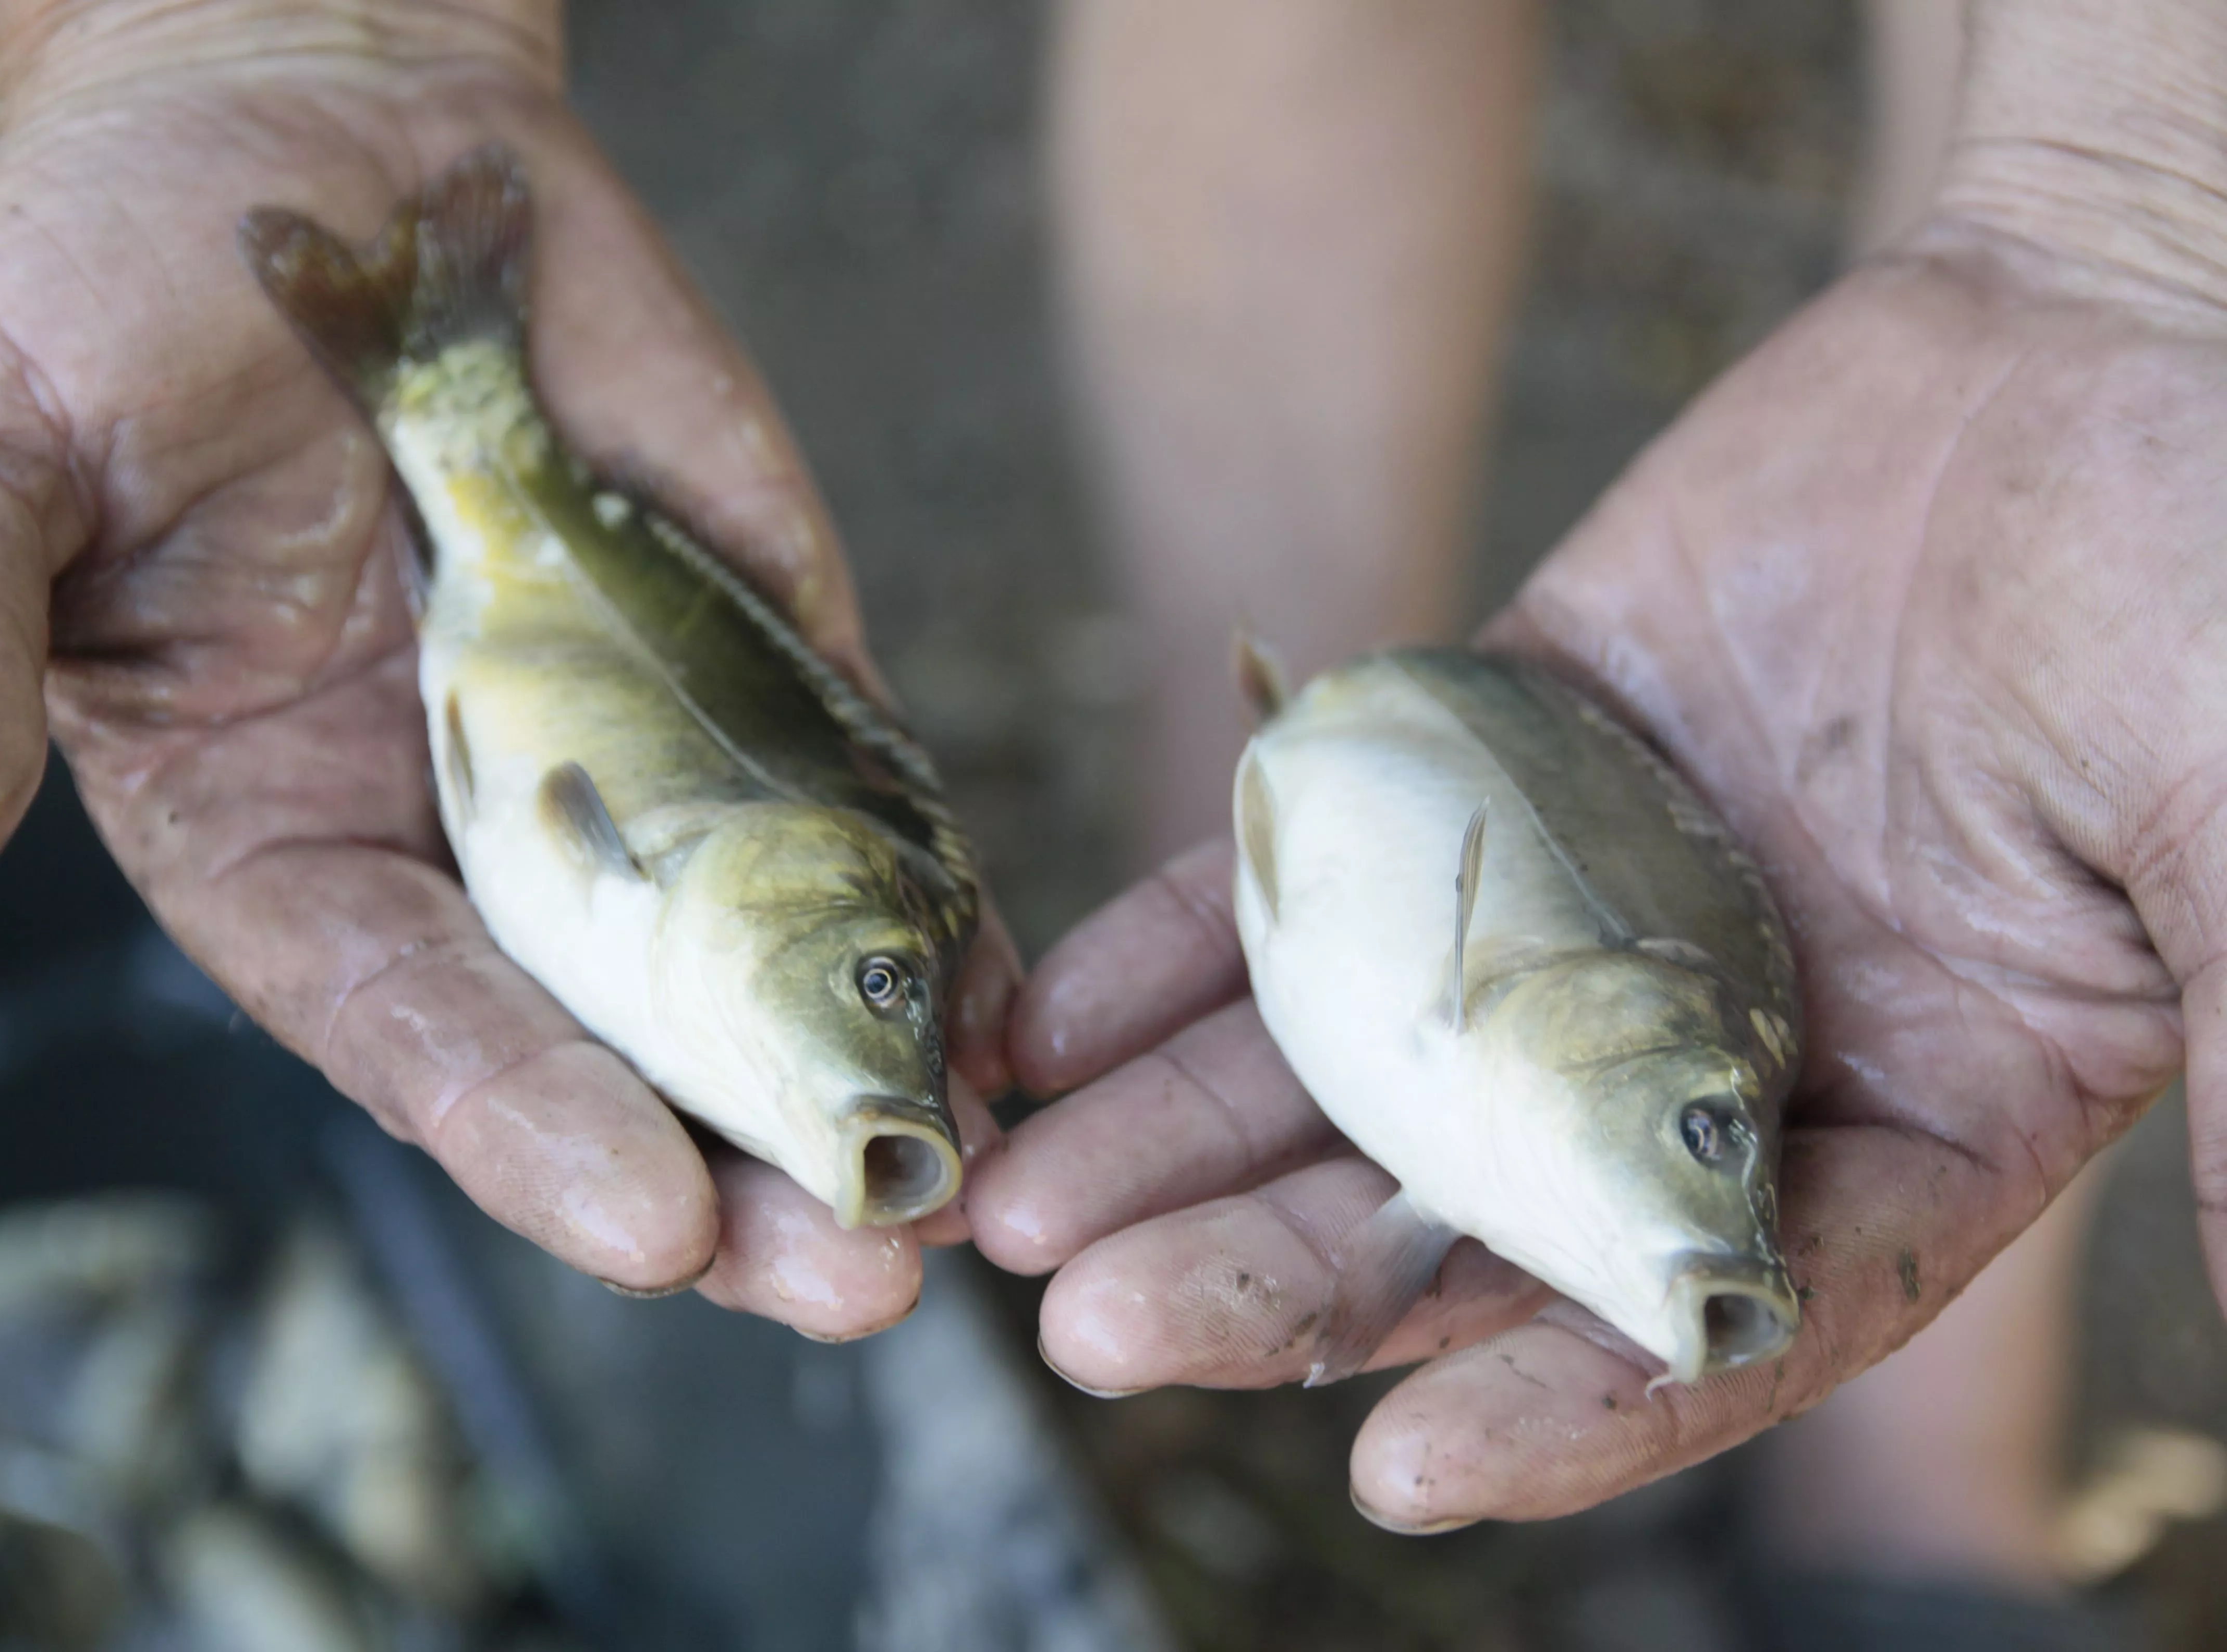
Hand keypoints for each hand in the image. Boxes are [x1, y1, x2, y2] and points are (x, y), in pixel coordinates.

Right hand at [0, 0, 1015, 1337]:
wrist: (315, 124)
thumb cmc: (91, 285)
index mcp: (282, 839)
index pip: (410, 1028)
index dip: (522, 1129)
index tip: (645, 1219)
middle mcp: (470, 839)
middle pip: (614, 1051)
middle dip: (734, 1172)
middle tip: (864, 1269)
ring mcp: (632, 760)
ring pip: (762, 969)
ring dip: (867, 1080)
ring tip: (970, 1179)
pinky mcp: (755, 664)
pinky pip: (863, 805)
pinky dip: (943, 908)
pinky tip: (1014, 1002)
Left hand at [970, 194, 2226, 1522]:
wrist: (2097, 339)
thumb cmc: (2224, 575)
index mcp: (1910, 1117)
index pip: (1710, 1312)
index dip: (1565, 1402)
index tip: (1399, 1465)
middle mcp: (1714, 1047)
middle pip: (1477, 1210)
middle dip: (1287, 1281)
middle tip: (1099, 1334)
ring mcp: (1585, 913)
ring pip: (1358, 1066)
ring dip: (1183, 1145)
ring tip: (1021, 1219)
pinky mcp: (1491, 773)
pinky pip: (1308, 874)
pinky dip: (1177, 949)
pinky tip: (1051, 1026)